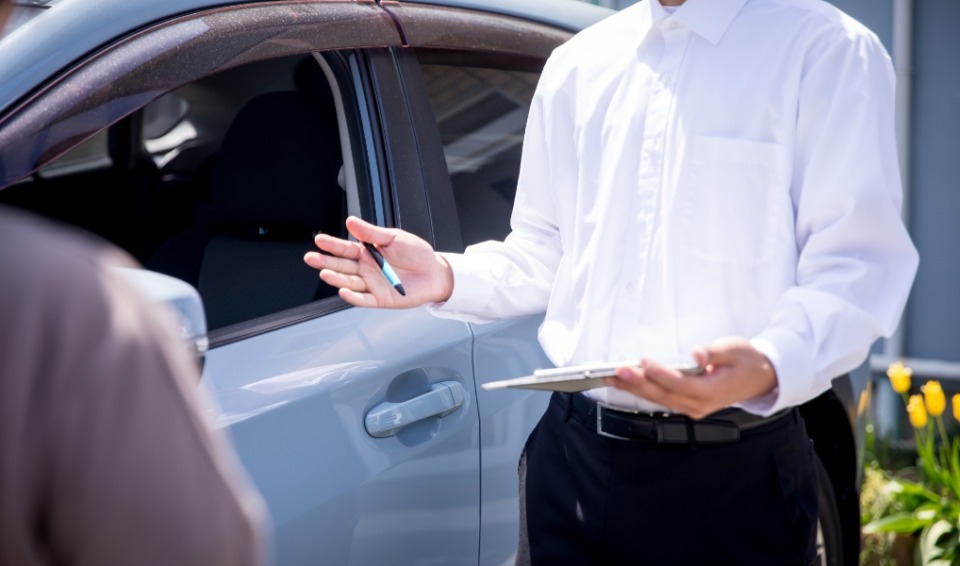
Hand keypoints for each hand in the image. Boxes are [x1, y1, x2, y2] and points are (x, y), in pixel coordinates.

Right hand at [303, 216, 453, 307]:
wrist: (435, 272)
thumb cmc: (416, 253)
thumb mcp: (394, 238)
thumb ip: (372, 233)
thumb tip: (350, 221)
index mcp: (368, 253)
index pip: (345, 249)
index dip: (332, 245)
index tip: (319, 239)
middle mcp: (366, 270)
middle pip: (342, 266)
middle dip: (326, 262)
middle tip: (311, 258)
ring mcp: (372, 285)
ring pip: (350, 282)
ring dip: (336, 279)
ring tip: (324, 273)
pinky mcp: (380, 299)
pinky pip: (364, 299)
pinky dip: (353, 297)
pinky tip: (343, 291)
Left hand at [603, 337, 777, 418]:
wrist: (760, 378)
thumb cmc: (746, 361)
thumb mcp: (734, 349)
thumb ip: (713, 352)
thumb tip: (697, 353)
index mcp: (714, 391)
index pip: (681, 383)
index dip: (661, 373)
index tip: (644, 361)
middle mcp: (701, 404)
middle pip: (664, 395)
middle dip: (638, 383)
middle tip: (618, 372)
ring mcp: (694, 407)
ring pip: (660, 400)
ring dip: (635, 388)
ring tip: (613, 378)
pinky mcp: (688, 405)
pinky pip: (662, 400)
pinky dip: (644, 391)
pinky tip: (627, 383)